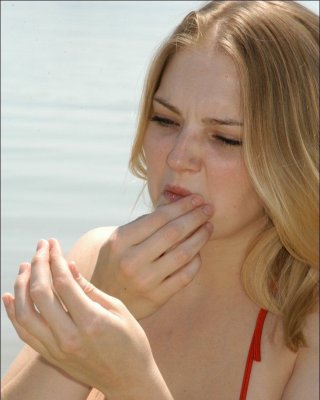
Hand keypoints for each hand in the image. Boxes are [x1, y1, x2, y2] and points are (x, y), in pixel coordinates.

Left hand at [2, 239, 171, 399]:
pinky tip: (10, 295)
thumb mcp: (118, 310)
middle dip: (38, 265)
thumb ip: (90, 289)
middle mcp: (69, 337)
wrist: (128, 380)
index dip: (55, 259)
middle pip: (40, 294)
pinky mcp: (51, 356)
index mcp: (91, 321)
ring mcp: (57, 349)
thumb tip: (70, 266)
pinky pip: (24, 333)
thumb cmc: (131, 342)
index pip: (63, 282)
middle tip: (41, 247)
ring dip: (21, 285)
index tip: (54, 244)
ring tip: (26, 265)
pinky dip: (14, 313)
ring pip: (25, 314)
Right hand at [91, 195, 212, 318]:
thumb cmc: (117, 260)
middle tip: (209, 208)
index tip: (197, 199)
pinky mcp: (156, 298)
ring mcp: (144, 281)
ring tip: (208, 226)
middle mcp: (131, 260)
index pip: (158, 218)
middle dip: (195, 217)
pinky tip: (199, 252)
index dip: (182, 206)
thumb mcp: (121, 238)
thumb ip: (145, 222)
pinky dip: (195, 261)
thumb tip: (177, 202)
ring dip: (200, 237)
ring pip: (182, 254)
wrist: (104, 296)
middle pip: (173, 233)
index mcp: (121, 240)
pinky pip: (184, 276)